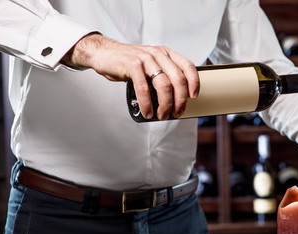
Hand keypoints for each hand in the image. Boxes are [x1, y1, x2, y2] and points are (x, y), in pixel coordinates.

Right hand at [61, 33, 197, 119]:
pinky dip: (147, 103)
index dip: (194, 83)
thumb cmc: (130, 63)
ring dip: (165, 104)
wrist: (104, 54)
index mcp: (167, 54)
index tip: (193, 97)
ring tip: (162, 115)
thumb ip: (164, 75)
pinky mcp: (132, 65)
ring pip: (163, 85)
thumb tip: (176, 100)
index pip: (188, 66)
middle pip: (178, 80)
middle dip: (180, 100)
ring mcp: (146, 59)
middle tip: (177, 113)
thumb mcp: (151, 65)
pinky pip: (144, 88)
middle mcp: (159, 54)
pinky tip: (147, 112)